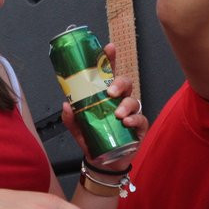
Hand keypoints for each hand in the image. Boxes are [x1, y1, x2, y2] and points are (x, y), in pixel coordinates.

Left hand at [59, 42, 147, 172]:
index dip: (109, 59)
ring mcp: (131, 113)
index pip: (108, 73)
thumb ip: (70, 117)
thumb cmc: (92, 138)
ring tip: (118, 114)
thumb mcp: (77, 127)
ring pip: (134, 100)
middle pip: (125, 83)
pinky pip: (141, 119)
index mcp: (104, 96)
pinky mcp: (139, 127)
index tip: (109, 48)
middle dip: (120, 84)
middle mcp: (119, 101)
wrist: (102, 161)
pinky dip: (134, 119)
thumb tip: (66, 104)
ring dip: (126, 105)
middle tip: (111, 92)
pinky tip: (126, 123)